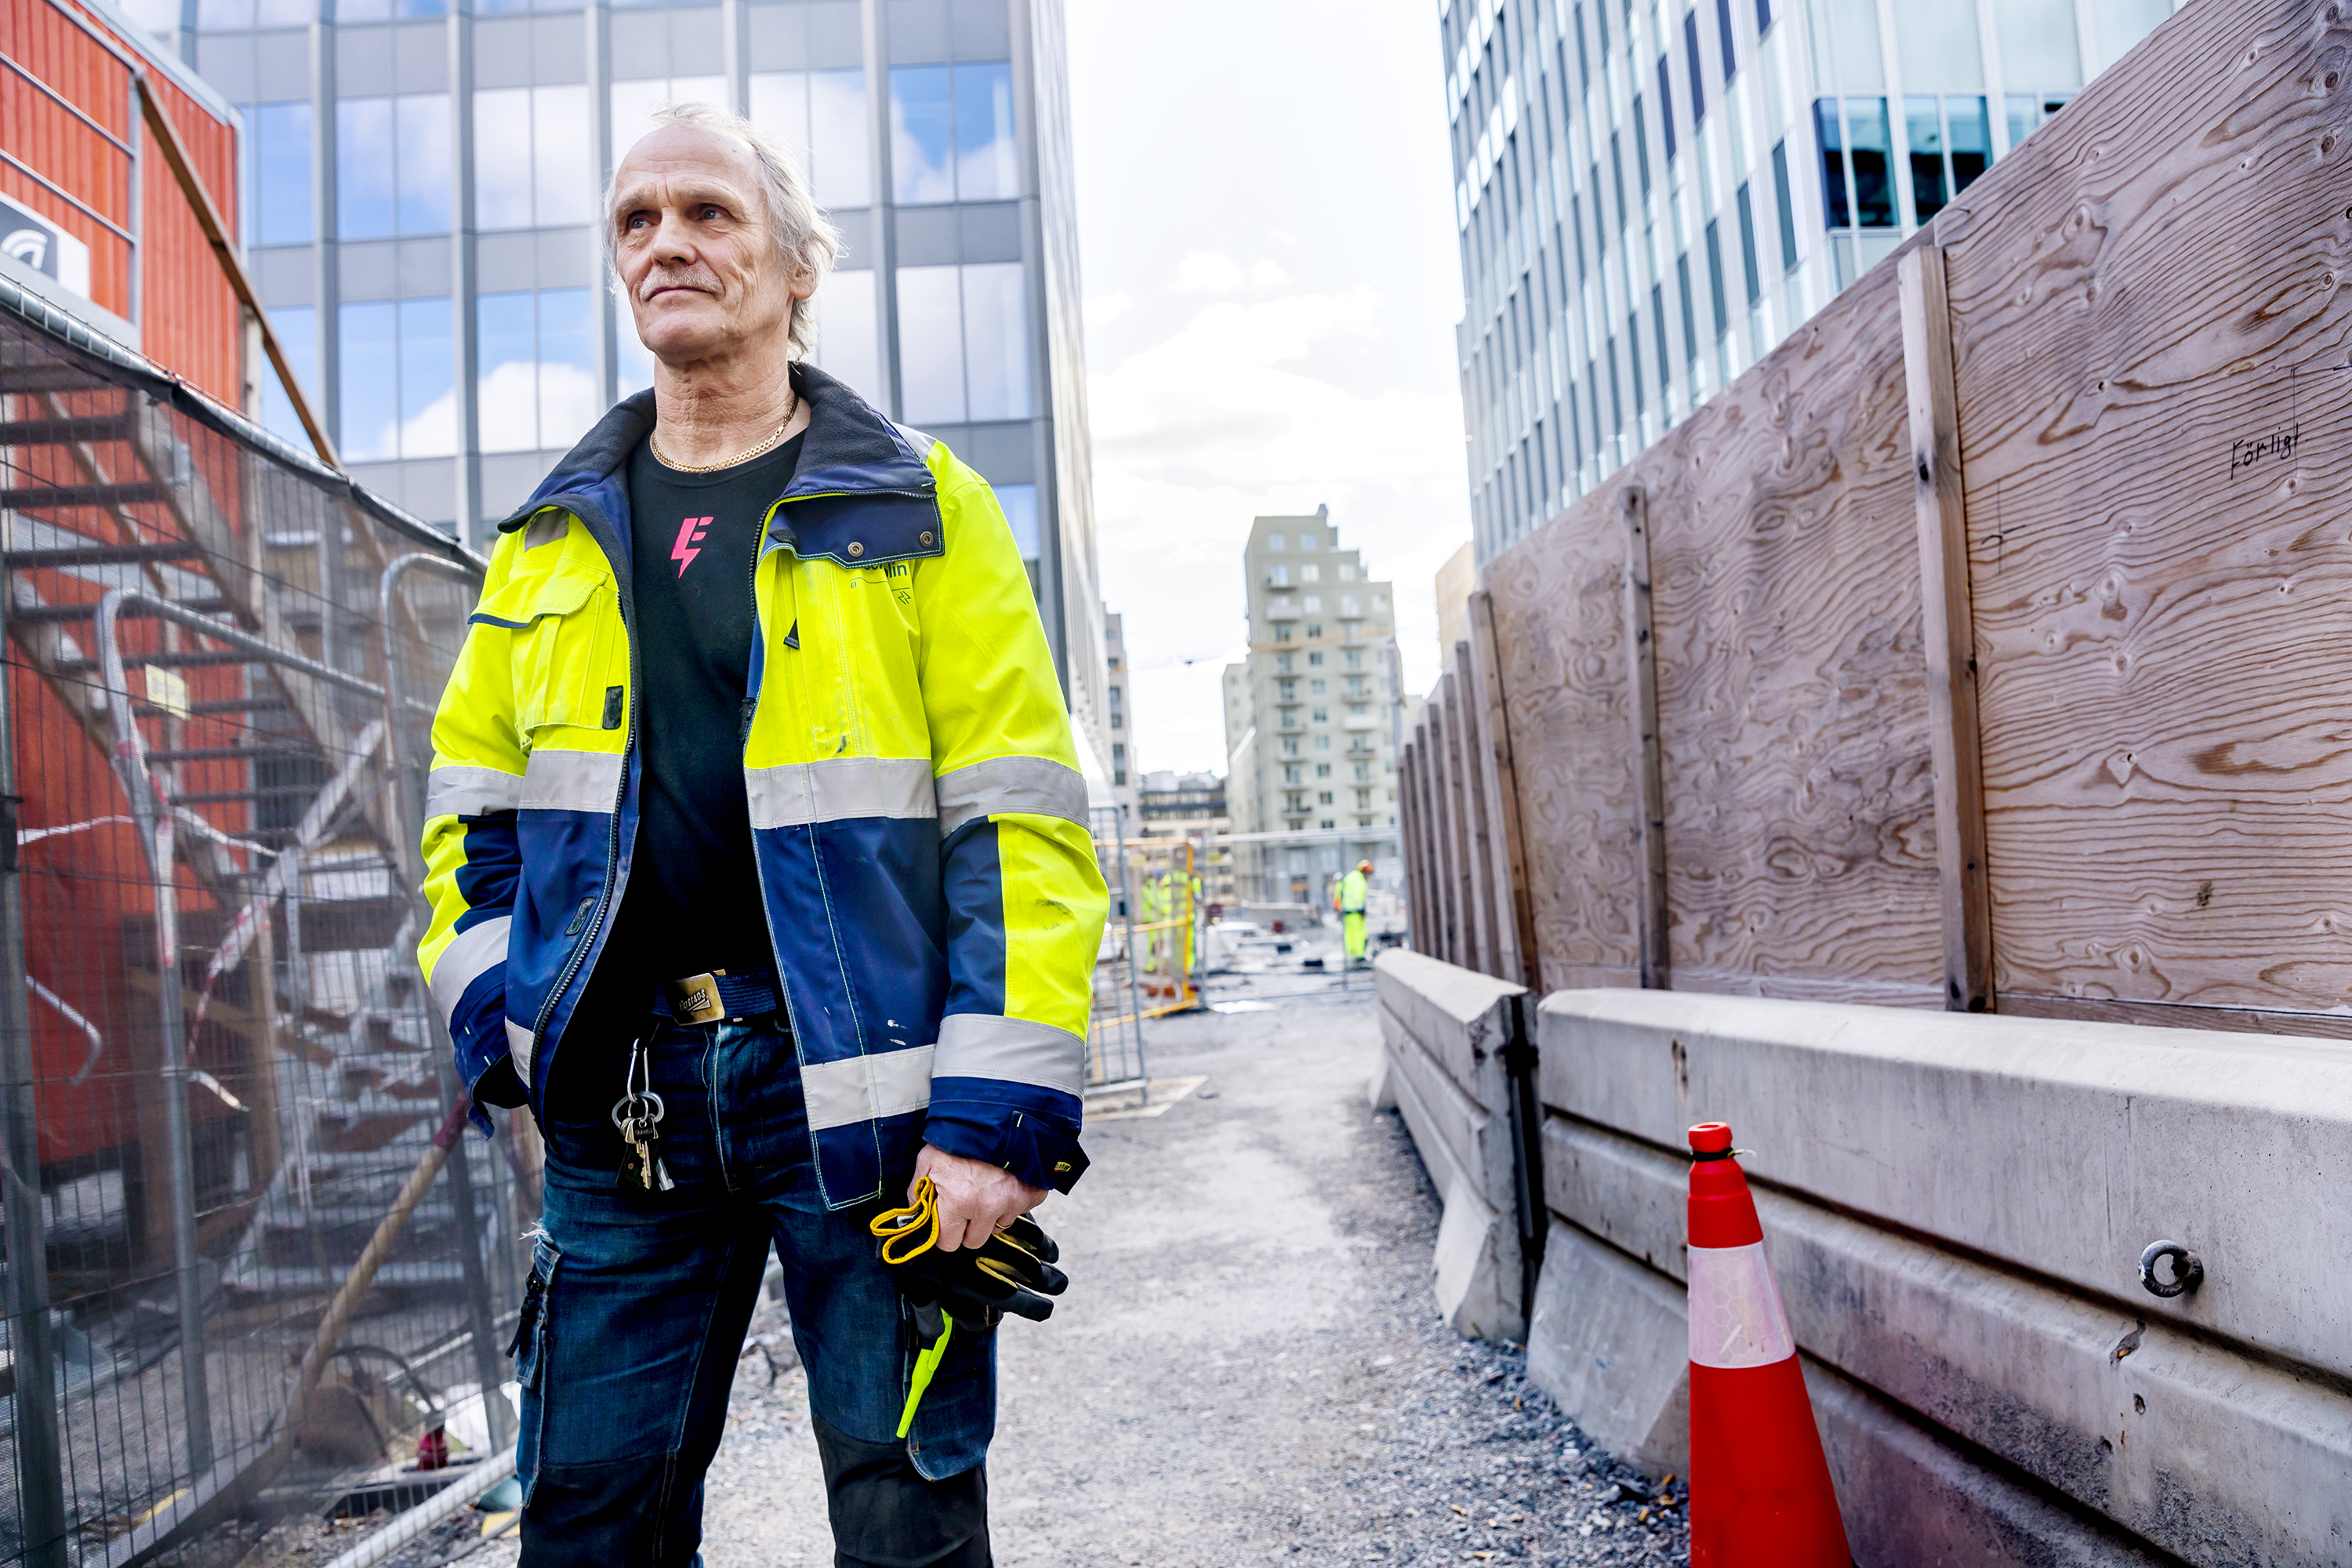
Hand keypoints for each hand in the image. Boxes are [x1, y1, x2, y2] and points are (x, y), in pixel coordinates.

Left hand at [913, 1144, 1045, 1251]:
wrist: (998, 1112)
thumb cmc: (961, 1135)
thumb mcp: (928, 1160)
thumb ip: (918, 1191)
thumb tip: (915, 1214)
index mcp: (958, 1200)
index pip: (948, 1243)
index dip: (944, 1231)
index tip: (946, 1220)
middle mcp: (988, 1206)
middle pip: (974, 1241)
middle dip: (967, 1227)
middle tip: (965, 1204)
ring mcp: (1013, 1201)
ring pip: (998, 1227)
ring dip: (991, 1215)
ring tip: (985, 1187)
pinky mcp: (1032, 1194)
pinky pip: (1020, 1212)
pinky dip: (1012, 1202)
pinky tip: (1003, 1182)